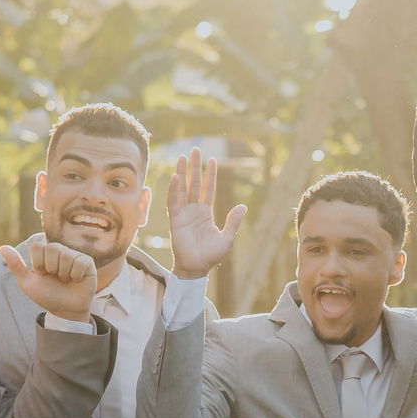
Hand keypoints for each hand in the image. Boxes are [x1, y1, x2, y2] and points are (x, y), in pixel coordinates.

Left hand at [0, 237, 98, 322]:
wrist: (64, 310)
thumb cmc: (47, 296)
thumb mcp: (27, 283)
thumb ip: (16, 265)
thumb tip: (1, 247)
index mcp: (45, 254)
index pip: (38, 246)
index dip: (38, 263)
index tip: (42, 274)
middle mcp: (60, 251)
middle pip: (52, 248)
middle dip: (50, 268)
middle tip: (55, 278)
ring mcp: (74, 256)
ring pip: (66, 255)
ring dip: (63, 273)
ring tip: (65, 280)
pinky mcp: (87, 263)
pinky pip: (80, 262)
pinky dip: (75, 275)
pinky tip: (75, 280)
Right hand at [163, 147, 242, 277]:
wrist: (196, 268)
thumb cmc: (211, 256)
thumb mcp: (226, 237)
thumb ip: (233, 221)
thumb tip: (242, 206)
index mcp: (205, 213)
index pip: (208, 189)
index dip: (210, 175)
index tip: (211, 160)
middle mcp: (193, 210)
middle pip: (194, 183)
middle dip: (194, 167)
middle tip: (194, 149)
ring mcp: (183, 214)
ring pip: (182, 188)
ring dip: (182, 173)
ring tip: (182, 157)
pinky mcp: (175, 220)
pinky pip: (173, 202)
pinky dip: (174, 190)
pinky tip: (175, 177)